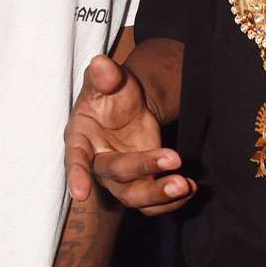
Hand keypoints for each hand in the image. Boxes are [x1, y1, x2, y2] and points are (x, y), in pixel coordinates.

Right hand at [64, 54, 194, 214]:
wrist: (129, 103)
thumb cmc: (111, 92)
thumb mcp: (109, 79)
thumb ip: (105, 75)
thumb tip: (101, 63)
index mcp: (81, 138)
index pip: (76, 158)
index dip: (77, 175)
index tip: (81, 195)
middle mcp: (98, 163)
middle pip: (117, 174)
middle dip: (144, 168)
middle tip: (174, 158)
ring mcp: (120, 178)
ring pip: (134, 196)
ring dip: (159, 193)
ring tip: (185, 184)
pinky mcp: (140, 184)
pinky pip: (152, 203)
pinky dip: (171, 201)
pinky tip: (189, 187)